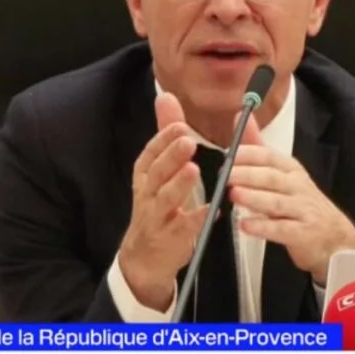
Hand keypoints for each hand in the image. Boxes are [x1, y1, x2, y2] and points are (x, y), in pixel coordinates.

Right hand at [118, 92, 208, 310]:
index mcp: (145, 177)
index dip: (162, 140)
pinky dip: (195, 219)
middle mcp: (147, 195)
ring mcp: (156, 218)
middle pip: (156, 174)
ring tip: (194, 169)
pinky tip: (210, 210)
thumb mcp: (158, 170)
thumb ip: (165, 135)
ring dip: (179, 185)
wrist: (144, 257)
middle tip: (188, 140)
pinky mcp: (169, 240)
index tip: (179, 125)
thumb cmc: (157, 207)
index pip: (149, 154)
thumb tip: (167, 97)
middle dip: (171, 157)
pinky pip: (182, 228)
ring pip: (165, 199)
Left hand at [228, 114, 354, 285]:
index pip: (270, 156)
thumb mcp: (281, 173)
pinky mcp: (303, 234)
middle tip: (225, 175)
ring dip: (254, 198)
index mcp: (291, 169)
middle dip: (248, 175)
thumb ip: (258, 147)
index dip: (250, 154)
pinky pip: (281, 229)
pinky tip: (245, 225)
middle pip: (272, 177)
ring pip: (276, 202)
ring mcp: (302, 210)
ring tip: (233, 195)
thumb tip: (241, 115)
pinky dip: (263, 227)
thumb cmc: (300, 202)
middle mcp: (298, 186)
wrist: (334, 237)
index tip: (229, 155)